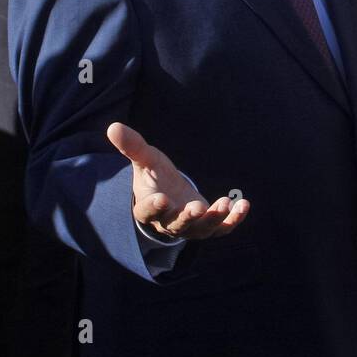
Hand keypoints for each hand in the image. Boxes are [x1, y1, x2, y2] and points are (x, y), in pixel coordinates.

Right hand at [108, 122, 249, 239]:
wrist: (170, 196)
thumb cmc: (155, 177)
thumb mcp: (146, 160)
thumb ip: (132, 147)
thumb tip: (113, 126)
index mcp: (148, 207)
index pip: (147, 212)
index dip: (154, 207)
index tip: (162, 199)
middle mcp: (168, 222)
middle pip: (176, 225)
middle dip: (187, 217)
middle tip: (198, 207)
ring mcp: (189, 227)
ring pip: (200, 230)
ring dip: (213, 219)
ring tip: (224, 203)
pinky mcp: (207, 226)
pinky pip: (221, 229)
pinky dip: (233, 220)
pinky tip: (243, 205)